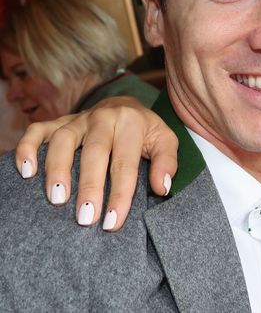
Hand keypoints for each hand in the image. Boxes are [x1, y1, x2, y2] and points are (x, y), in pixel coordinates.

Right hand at [14, 96, 177, 230]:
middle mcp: (103, 118)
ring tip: (57, 200)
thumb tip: (162, 187)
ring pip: (63, 140)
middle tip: (85, 218)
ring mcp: (78, 119)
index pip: (125, 163)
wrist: (125, 105)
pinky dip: (28, 148)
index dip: (120, 194)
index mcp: (131, 123)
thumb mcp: (165, 141)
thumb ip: (167, 163)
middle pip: (94, 152)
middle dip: (89, 187)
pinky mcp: (59, 121)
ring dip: (57, 169)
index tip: (112, 222)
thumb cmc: (144, 132)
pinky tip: (26, 172)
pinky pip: (38, 130)